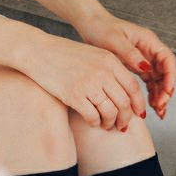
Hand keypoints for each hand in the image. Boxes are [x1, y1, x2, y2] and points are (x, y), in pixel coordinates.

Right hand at [20, 31, 146, 130]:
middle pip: (124, 103)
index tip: (137, 114)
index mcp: (109, 60)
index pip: (133, 87)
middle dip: (125, 118)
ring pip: (110, 112)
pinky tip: (92, 121)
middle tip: (121, 125)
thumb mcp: (92, 54)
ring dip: (110, 123)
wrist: (37, 50)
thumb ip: (110, 69)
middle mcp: (102, 71)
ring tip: (106, 124)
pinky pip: (93, 117)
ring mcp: (88, 83)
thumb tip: (126, 94)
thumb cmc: (63, 54)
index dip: (138, 104)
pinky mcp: (74, 95)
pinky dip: (95, 122)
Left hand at [73, 11, 175, 119]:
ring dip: (160, 95)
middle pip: (165, 72)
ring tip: (158, 111)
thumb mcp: (115, 40)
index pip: (167, 59)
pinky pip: (149, 82)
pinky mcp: (136, 66)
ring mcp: (144, 59)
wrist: (89, 25)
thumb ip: (131, 53)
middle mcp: (149, 50)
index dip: (170, 77)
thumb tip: (146, 68)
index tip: (166, 92)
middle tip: (160, 107)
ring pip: (159, 80)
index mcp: (148, 40)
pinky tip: (149, 106)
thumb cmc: (101, 28)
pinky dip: (151, 94)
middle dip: (166, 90)